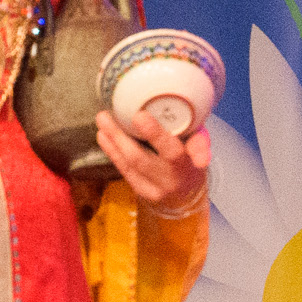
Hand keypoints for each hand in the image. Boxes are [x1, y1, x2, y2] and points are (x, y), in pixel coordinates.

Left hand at [97, 99, 211, 215]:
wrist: (188, 191)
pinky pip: (125, 170)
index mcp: (189, 163)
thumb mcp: (199, 143)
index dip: (158, 136)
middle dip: (122, 137)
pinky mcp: (143, 191)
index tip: (140, 116)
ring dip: (113, 140)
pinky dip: (113, 151)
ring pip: (130, 163)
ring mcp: (157, 188)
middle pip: (145, 159)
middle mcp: (173, 179)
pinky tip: (104, 136)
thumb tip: (175, 109)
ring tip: (103, 120)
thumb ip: (192, 131)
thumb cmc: (190, 157)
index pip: (176, 150)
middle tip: (107, 115)